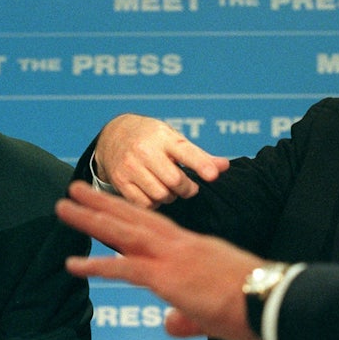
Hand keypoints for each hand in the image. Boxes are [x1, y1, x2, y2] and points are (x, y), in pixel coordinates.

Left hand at [56, 180, 264, 339]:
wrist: (272, 301)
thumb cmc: (254, 305)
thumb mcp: (214, 310)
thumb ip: (187, 316)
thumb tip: (171, 325)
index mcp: (193, 248)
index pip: (154, 226)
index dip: (128, 214)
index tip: (107, 204)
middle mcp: (180, 246)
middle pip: (133, 218)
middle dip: (102, 202)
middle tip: (74, 189)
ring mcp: (173, 258)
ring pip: (124, 231)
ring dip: (91, 218)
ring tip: (64, 206)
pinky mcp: (168, 277)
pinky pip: (125, 268)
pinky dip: (97, 265)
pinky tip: (72, 264)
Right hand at [94, 114, 229, 207]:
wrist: (114, 135)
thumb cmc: (152, 139)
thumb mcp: (174, 140)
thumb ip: (199, 155)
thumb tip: (224, 167)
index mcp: (163, 137)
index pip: (186, 152)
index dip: (201, 165)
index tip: (212, 176)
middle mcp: (144, 150)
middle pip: (175, 180)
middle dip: (186, 188)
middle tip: (188, 187)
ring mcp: (130, 166)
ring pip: (160, 195)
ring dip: (170, 196)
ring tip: (168, 187)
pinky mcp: (120, 181)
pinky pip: (145, 203)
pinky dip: (154, 203)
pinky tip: (153, 193)